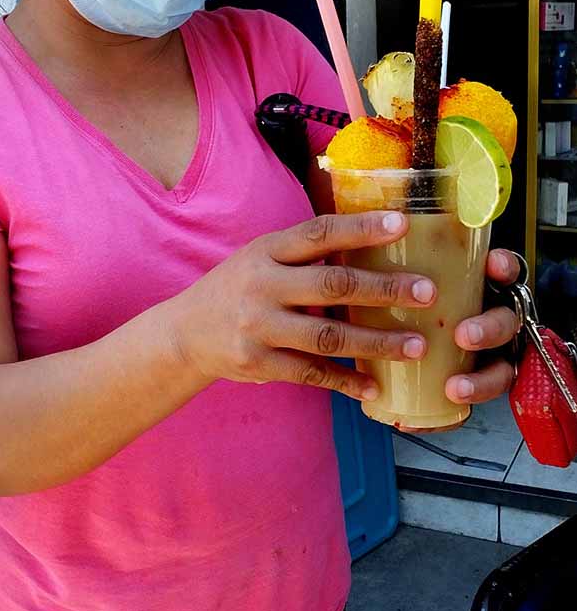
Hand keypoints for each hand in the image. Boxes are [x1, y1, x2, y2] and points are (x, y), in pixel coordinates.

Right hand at [169, 211, 435, 400]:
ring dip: (377, 343)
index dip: (361, 228)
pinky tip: (374, 386)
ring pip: (329, 337)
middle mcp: (261, 286)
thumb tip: (372, 240)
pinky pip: (311, 374)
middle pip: (332, 286)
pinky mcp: (258, 363)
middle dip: (385, 289)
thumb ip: (303, 253)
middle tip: (427, 292)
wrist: (184, 335)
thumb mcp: (260, 258)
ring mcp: (258, 327)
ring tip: (416, 346)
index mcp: (266, 251)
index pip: (318, 233)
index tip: (403, 224)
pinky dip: (345, 382)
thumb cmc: (236, 289)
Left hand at [397, 249, 521, 433]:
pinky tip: (432, 417)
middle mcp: (486, 319)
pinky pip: (473, 404)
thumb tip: (349, 247)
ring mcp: (484, 355)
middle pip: (506, 320)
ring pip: (501, 367)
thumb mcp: (391, 285)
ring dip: (482, 379)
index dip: (502, 268)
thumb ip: (385, 271)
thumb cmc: (391, 308)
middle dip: (490, 327)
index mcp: (474, 289)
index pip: (502, 273)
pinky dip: (456, 412)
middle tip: (463, 335)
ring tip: (455, 388)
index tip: (491, 266)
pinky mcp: (471, 383)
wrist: (383, 348)